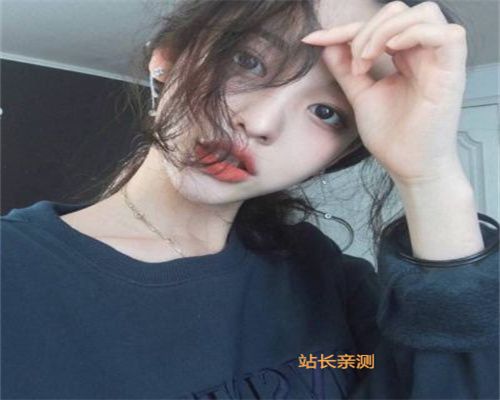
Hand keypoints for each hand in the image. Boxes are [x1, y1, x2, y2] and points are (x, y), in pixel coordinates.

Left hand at [301, 1, 467, 185]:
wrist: (408, 167)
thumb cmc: (392, 137)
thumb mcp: (361, 96)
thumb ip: (346, 70)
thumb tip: (329, 45)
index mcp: (404, 58)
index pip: (377, 27)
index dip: (344, 29)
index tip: (313, 40)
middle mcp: (423, 55)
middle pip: (400, 12)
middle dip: (367, 30)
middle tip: (355, 64)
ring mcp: (440, 62)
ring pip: (424, 14)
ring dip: (386, 30)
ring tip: (367, 61)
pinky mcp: (453, 73)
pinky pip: (447, 35)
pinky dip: (415, 34)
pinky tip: (391, 51)